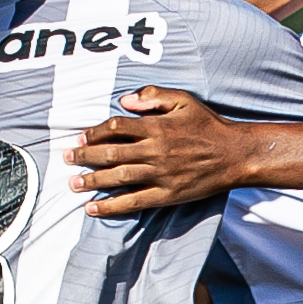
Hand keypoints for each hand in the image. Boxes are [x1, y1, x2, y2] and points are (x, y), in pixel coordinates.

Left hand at [70, 86, 246, 213]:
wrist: (236, 155)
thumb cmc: (209, 125)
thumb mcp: (184, 100)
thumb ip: (153, 96)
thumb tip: (124, 100)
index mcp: (157, 127)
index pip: (116, 127)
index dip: (94, 132)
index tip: (81, 137)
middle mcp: (155, 151)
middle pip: (111, 153)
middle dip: (85, 156)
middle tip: (67, 159)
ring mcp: (160, 175)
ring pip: (118, 178)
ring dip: (92, 181)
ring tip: (73, 183)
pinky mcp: (166, 195)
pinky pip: (133, 202)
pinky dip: (110, 206)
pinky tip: (93, 208)